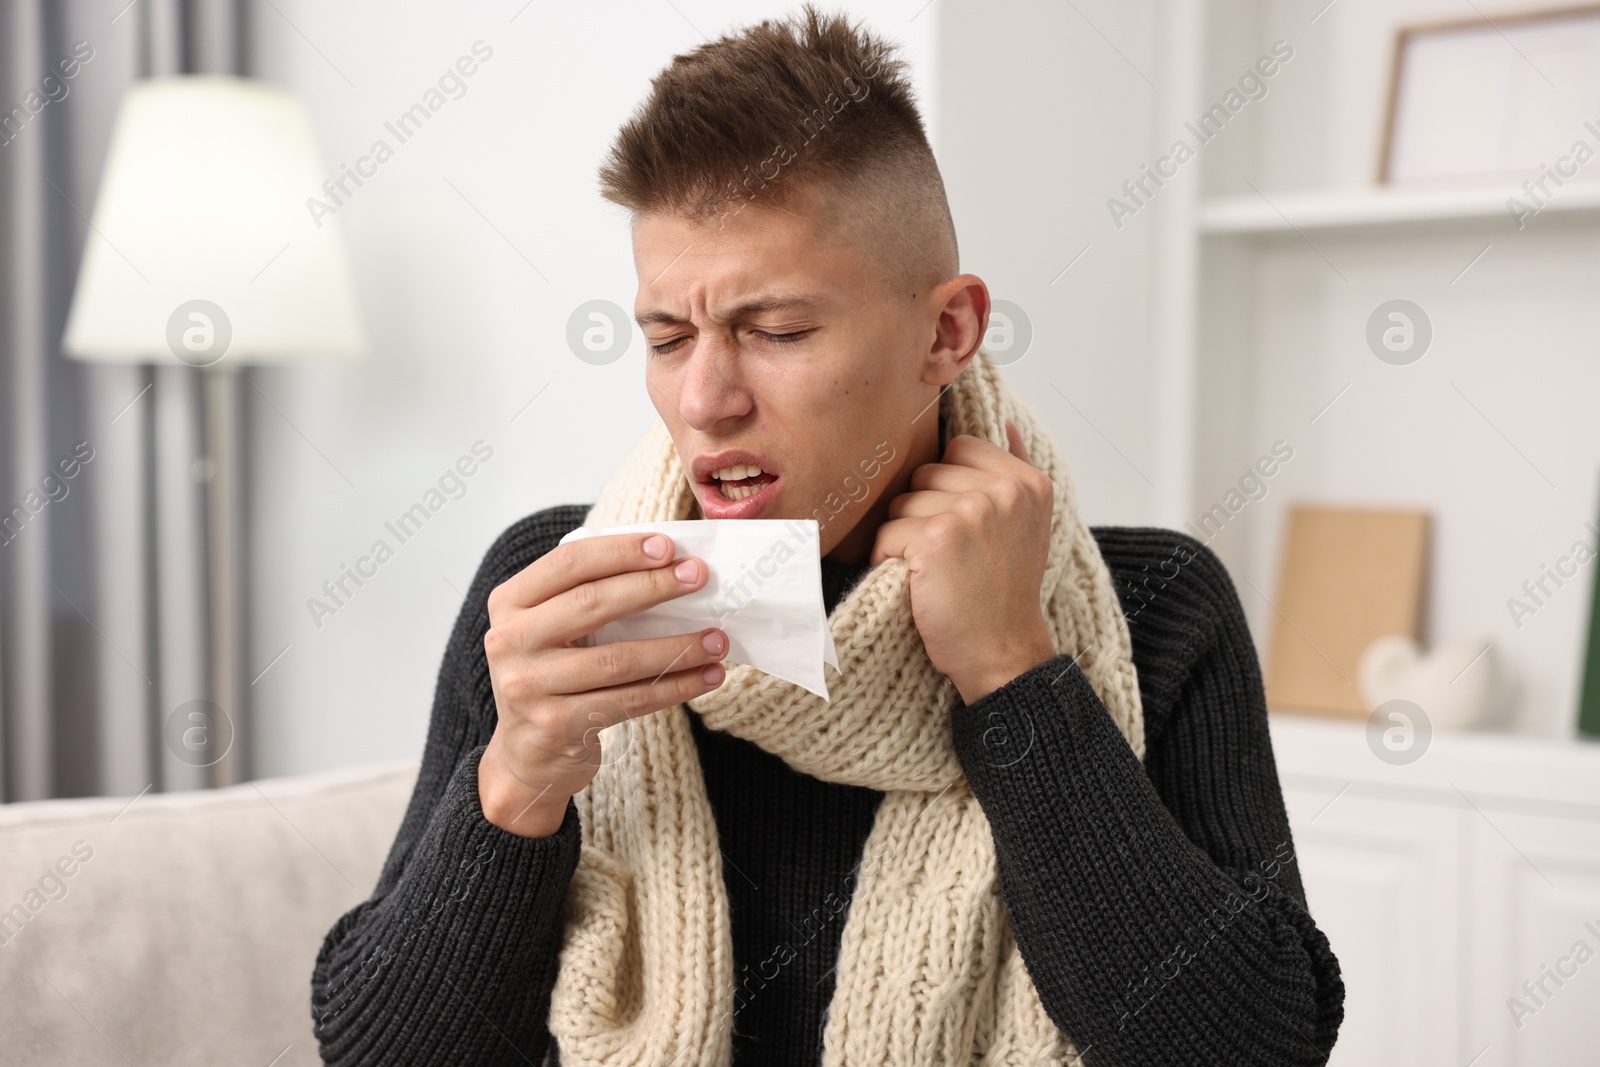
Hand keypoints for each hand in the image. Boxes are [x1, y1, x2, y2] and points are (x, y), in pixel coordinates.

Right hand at [477, 532, 728, 837]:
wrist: (527, 754)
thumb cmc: (554, 675)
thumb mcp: (550, 628)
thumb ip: (585, 594)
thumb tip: (666, 565)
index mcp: (510, 602)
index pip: (569, 563)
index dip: (620, 551)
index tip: (668, 547)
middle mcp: (510, 641)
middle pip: (592, 604)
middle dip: (653, 587)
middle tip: (699, 577)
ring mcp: (528, 686)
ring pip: (618, 659)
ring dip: (677, 647)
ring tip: (717, 639)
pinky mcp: (555, 726)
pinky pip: (629, 700)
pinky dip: (674, 687)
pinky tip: (707, 677)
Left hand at [870, 420, 1056, 703]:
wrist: (1004, 653)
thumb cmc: (1005, 594)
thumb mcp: (1029, 524)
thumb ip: (1016, 467)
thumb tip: (1006, 420)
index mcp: (1027, 482)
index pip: (958, 447)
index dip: (946, 487)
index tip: (961, 527)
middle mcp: (1004, 491)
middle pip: (924, 475)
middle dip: (922, 514)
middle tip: (950, 558)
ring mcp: (971, 511)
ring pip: (901, 504)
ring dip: (904, 540)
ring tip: (936, 573)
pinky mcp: (937, 538)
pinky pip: (886, 534)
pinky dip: (889, 561)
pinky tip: (919, 585)